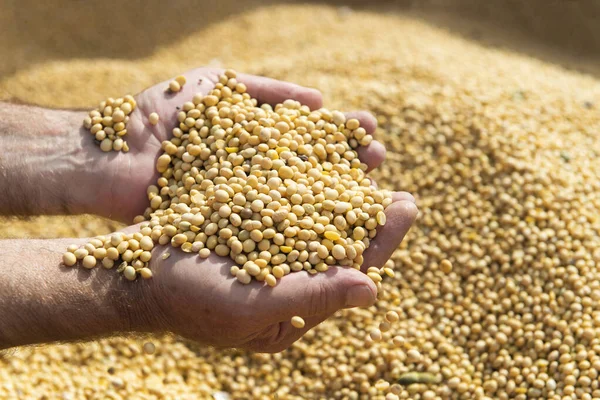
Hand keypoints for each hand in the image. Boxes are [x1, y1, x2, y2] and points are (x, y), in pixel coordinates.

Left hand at [92, 68, 356, 221]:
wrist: (108, 158)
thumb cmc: (155, 117)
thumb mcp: (212, 88)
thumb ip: (263, 90)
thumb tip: (319, 101)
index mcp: (255, 143)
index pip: (310, 138)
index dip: (340, 136)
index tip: (370, 131)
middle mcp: (257, 175)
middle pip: (314, 171)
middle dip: (348, 165)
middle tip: (379, 161)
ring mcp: (245, 205)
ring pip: (300, 204)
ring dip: (337, 200)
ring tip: (370, 192)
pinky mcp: (230, 232)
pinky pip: (271, 234)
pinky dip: (302, 233)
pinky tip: (333, 231)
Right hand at [125, 99, 417, 351]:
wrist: (129, 270)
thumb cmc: (186, 298)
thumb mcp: (249, 308)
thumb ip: (311, 298)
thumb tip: (373, 287)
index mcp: (298, 305)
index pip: (353, 270)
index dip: (383, 238)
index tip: (408, 204)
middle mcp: (290, 272)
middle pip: (341, 235)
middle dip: (368, 203)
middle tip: (387, 162)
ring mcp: (271, 243)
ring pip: (317, 207)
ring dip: (340, 175)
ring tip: (363, 141)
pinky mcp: (250, 215)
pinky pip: (285, 189)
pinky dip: (302, 164)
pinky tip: (316, 138)